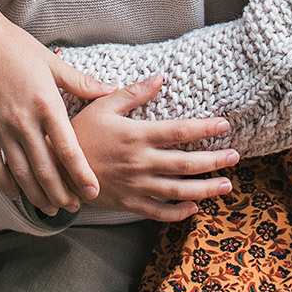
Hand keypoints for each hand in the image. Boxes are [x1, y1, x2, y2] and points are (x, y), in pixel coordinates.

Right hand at [0, 0, 117, 214]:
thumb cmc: (15, 46)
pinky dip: (5, 184)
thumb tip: (111, 89)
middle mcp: (23, 120)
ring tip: (50, 209)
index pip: (68, 148)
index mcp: (46, 103)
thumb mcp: (52, 62)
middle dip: (62, 193)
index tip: (93, 192)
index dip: (81, 174)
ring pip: (20, 173)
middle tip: (75, 208)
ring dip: (37, 195)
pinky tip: (16, 195)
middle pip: (45, 168)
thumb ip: (81, 82)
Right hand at [74, 76, 236, 221]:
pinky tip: (194, 207)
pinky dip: (178, 212)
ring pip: (177, 190)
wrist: (57, 168)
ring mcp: (135, 186)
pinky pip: (158, 212)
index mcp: (135, 136)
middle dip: (213, 161)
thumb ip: (133, 94)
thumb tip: (160, 78)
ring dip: (204, 188)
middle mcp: (139, 163)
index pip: (178, 132)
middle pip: (185, 164)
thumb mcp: (103, 106)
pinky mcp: (128, 204)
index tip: (224, 125)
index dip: (204, 129)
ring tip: (225, 185)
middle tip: (235, 157)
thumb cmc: (80, 133)